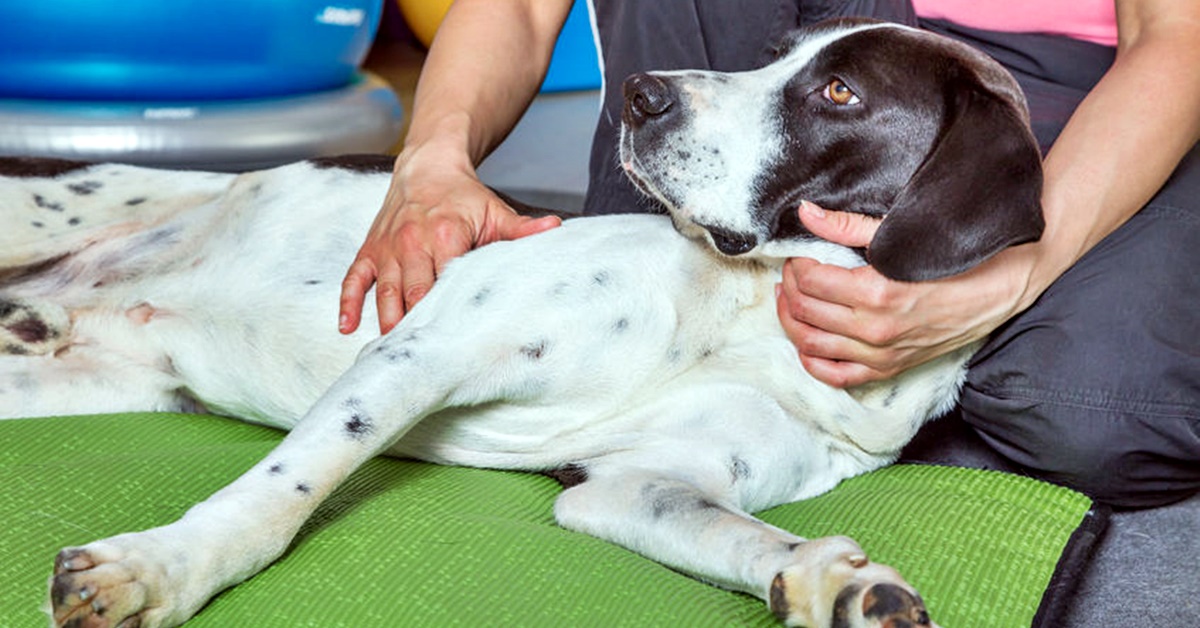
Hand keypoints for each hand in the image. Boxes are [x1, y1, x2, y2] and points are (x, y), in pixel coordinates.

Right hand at [339, 148, 559, 335]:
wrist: (426, 166)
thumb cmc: (464, 196)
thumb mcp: (496, 211)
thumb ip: (522, 229)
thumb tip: (556, 229)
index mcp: (445, 236)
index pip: (445, 284)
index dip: (446, 315)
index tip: (452, 345)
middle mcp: (412, 243)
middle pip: (412, 294)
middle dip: (416, 328)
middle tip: (421, 362)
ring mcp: (387, 249)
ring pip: (384, 292)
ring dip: (386, 323)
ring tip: (392, 355)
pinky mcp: (370, 250)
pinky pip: (354, 279)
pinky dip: (348, 304)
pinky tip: (348, 328)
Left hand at [776, 201, 1039, 386]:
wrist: (1005, 287)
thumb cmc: (959, 257)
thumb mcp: (904, 234)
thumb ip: (848, 226)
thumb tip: (806, 213)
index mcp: (877, 292)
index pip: (810, 281)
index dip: (796, 264)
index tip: (798, 253)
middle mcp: (875, 328)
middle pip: (806, 311)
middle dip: (790, 288)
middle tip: (791, 272)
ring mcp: (881, 353)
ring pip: (811, 345)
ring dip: (791, 321)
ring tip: (789, 299)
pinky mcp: (890, 368)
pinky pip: (837, 376)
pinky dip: (812, 362)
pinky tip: (806, 341)